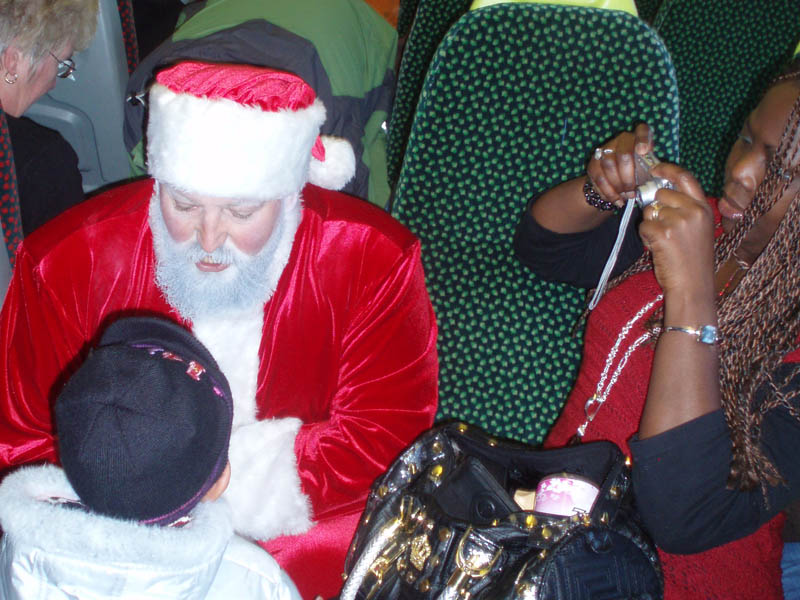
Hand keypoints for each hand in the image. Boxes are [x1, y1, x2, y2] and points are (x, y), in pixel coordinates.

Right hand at [587, 123, 653, 206]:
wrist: (616, 176)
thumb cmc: (638, 171)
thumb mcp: (648, 166)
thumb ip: (651, 167)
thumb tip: (654, 176)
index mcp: (638, 138)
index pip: (642, 130)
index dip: (642, 139)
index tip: (643, 151)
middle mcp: (620, 140)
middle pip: (623, 154)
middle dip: (628, 177)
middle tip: (632, 191)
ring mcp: (604, 150)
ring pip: (608, 165)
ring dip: (617, 185)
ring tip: (625, 197)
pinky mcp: (593, 163)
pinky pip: (598, 177)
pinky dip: (608, 191)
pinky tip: (616, 199)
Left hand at [637, 163, 715, 298]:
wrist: (693, 286)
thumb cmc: (692, 262)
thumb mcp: (698, 231)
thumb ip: (685, 211)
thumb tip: (659, 195)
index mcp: (705, 209)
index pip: (686, 178)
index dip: (668, 170)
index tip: (656, 168)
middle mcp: (694, 211)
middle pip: (661, 195)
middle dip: (654, 208)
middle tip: (661, 227)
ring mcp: (679, 221)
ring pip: (650, 211)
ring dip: (650, 225)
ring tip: (663, 242)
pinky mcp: (663, 233)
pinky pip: (644, 225)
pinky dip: (645, 236)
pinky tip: (656, 248)